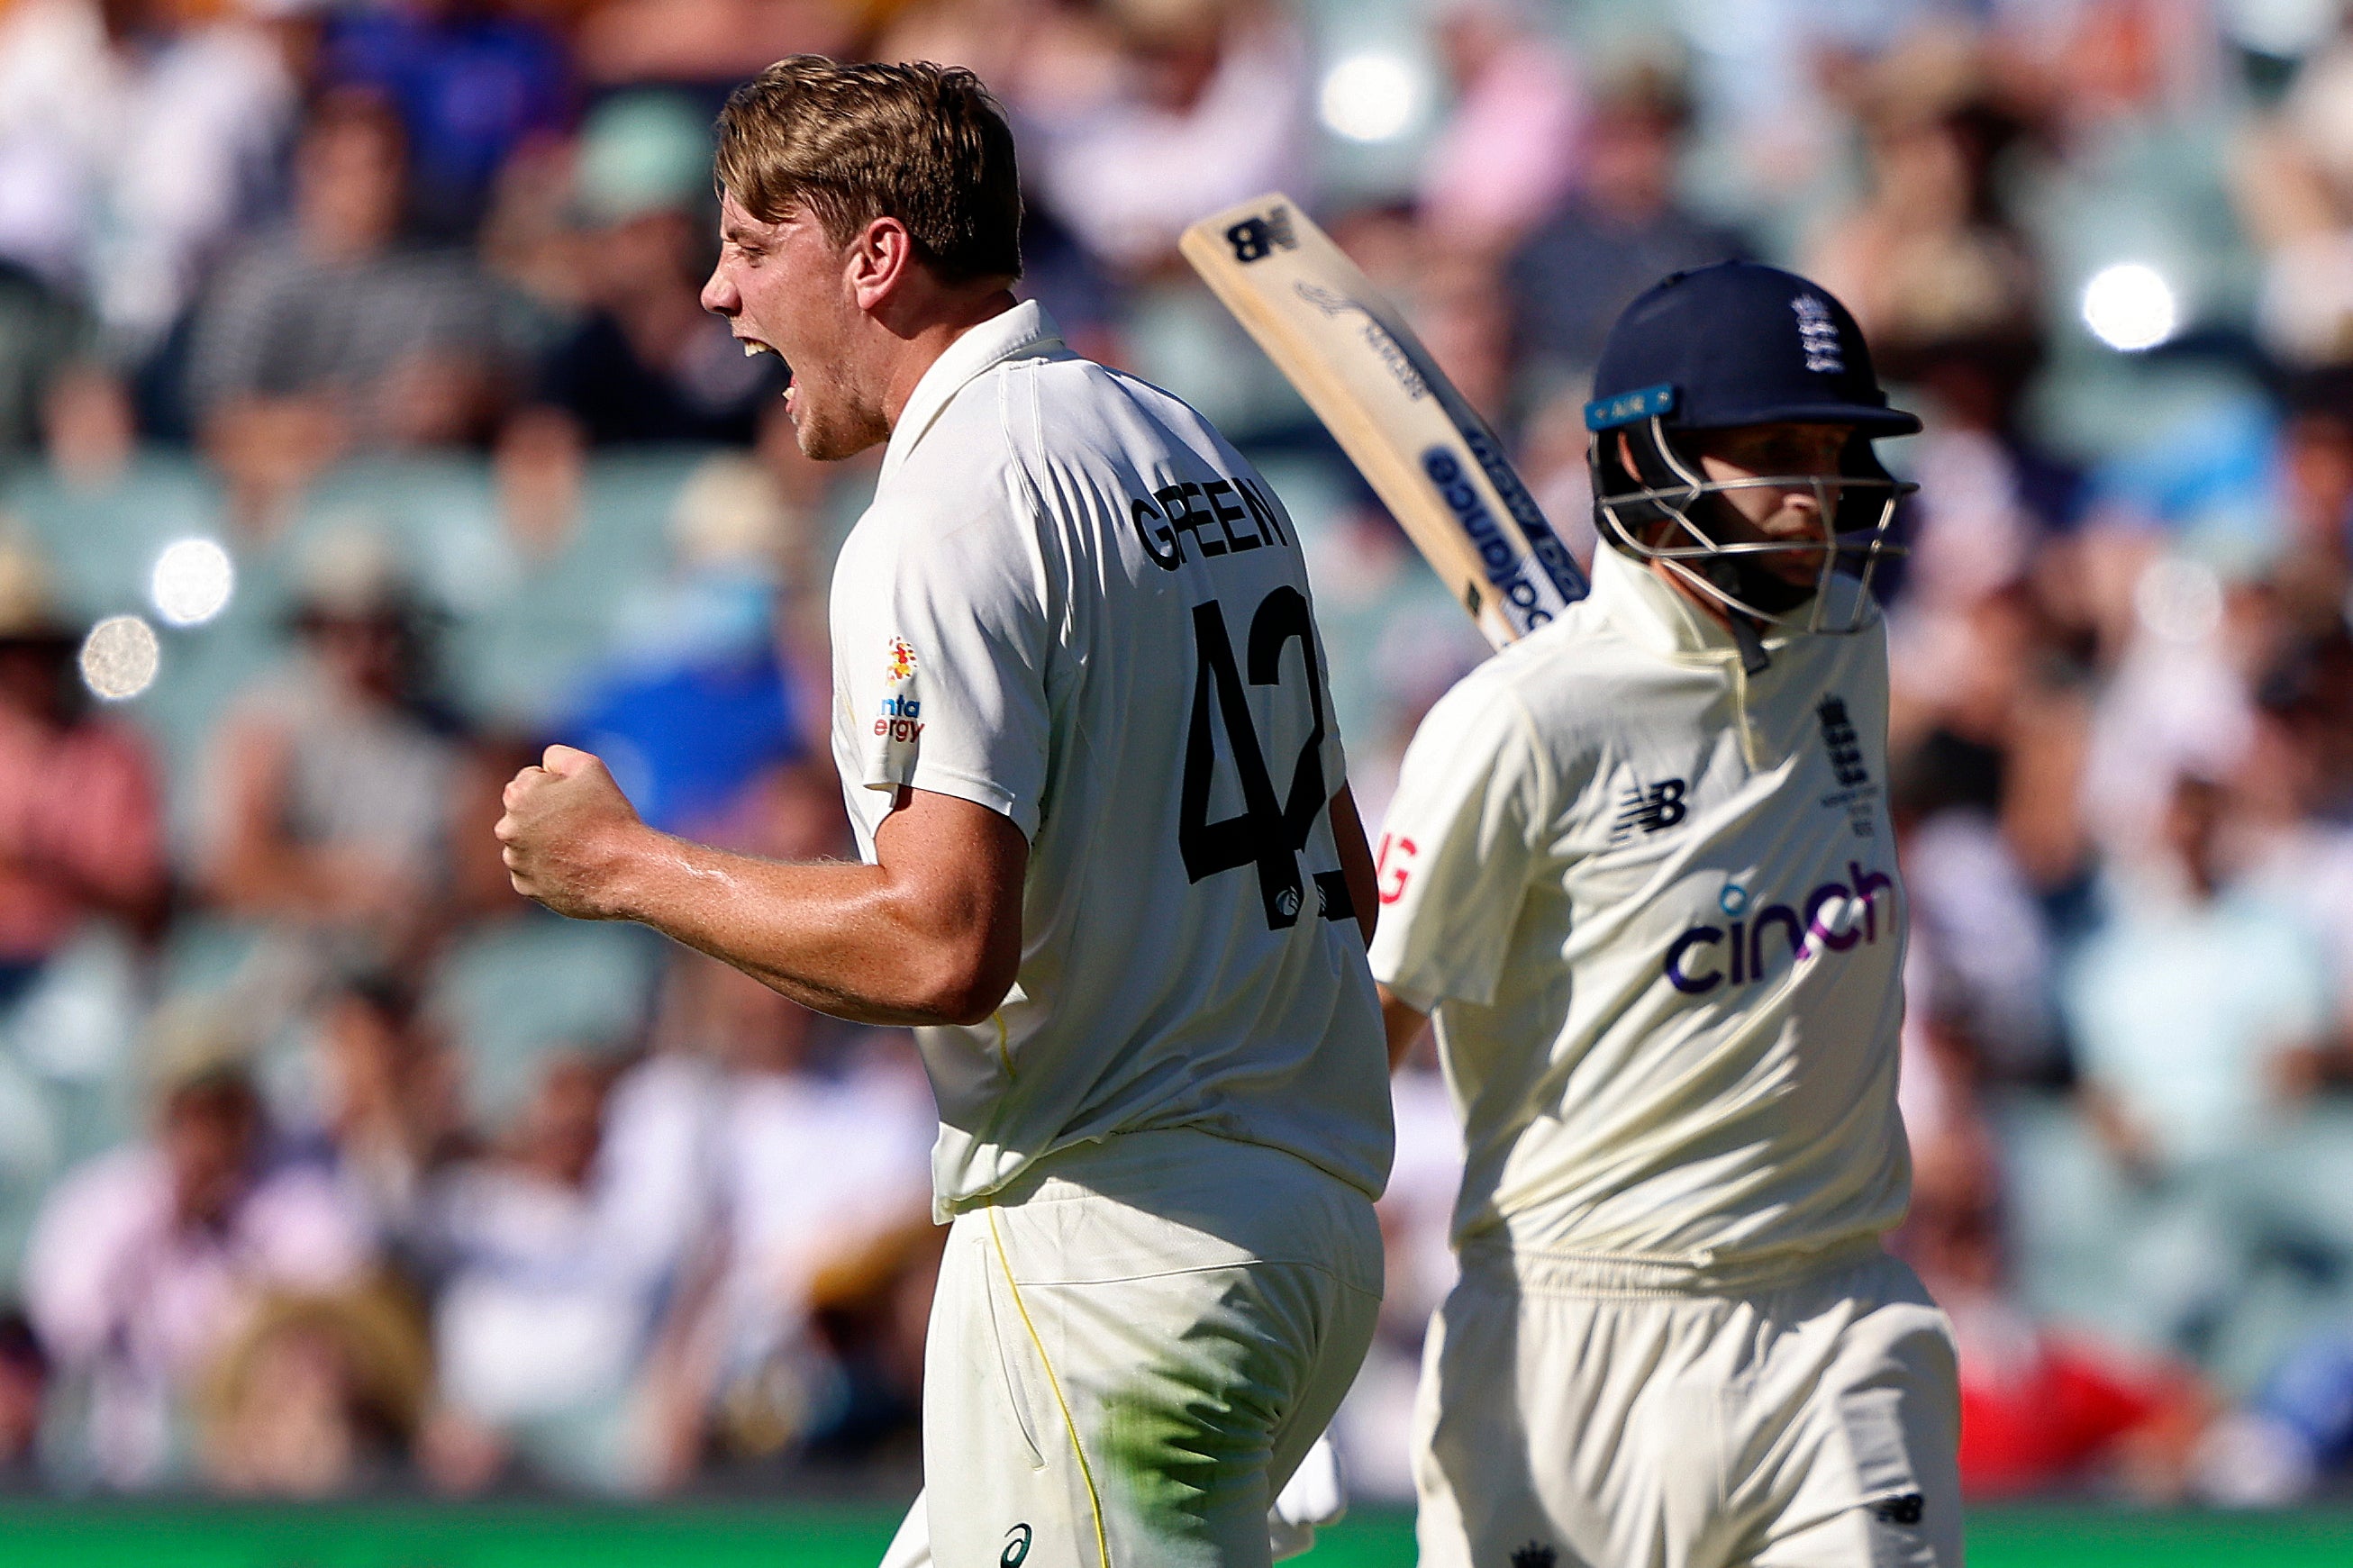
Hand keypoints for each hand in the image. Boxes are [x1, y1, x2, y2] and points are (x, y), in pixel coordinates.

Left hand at [494, 745, 642, 919]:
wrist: (626, 872)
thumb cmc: (610, 817)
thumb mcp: (590, 767)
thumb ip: (557, 756)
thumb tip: (543, 766)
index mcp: (518, 796)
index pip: (532, 780)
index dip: (560, 787)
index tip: (581, 802)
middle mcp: (508, 830)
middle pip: (525, 812)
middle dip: (546, 814)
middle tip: (582, 825)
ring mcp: (516, 862)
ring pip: (528, 843)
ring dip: (546, 842)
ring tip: (581, 848)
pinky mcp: (526, 887)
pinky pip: (533, 871)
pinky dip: (549, 868)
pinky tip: (575, 867)